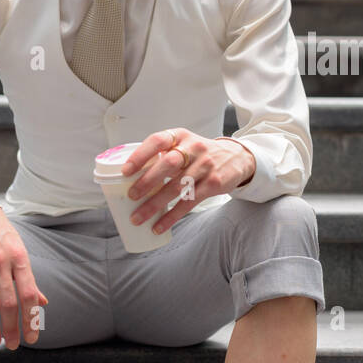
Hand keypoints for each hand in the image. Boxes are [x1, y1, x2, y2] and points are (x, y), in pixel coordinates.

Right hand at [0, 198, 47, 349]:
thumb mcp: (18, 247)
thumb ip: (28, 276)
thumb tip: (42, 302)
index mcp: (19, 257)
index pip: (29, 294)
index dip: (32, 319)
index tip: (32, 337)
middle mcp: (0, 261)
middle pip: (9, 304)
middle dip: (12, 329)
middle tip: (13, 345)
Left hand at [121, 128, 254, 235]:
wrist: (236, 157)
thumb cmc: (199, 154)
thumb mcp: (184, 144)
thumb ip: (162, 155)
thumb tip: (129, 177)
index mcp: (180, 136)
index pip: (158, 141)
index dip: (140, 155)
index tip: (126, 171)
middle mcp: (194, 148)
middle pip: (169, 164)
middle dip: (147, 181)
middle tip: (131, 196)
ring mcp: (205, 165)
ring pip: (177, 187)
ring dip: (155, 204)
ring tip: (138, 217)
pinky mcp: (214, 183)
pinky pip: (189, 202)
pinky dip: (172, 216)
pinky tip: (159, 226)